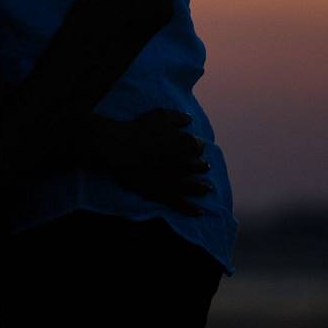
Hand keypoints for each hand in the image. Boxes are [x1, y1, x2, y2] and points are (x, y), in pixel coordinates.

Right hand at [83, 109, 210, 215]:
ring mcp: (175, 181)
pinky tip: (199, 212)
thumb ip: (177, 117)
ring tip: (207, 188)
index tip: (195, 145)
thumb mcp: (160, 115)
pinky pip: (180, 204)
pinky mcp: (163, 193)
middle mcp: (186, 164)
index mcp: (187, 144)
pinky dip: (191, 209)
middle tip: (205, 166)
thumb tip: (189, 120)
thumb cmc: (139, 129)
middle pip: (199, 166)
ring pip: (195, 186)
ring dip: (202, 187)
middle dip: (202, 165)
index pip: (197, 145)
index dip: (196, 145)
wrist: (120, 147)